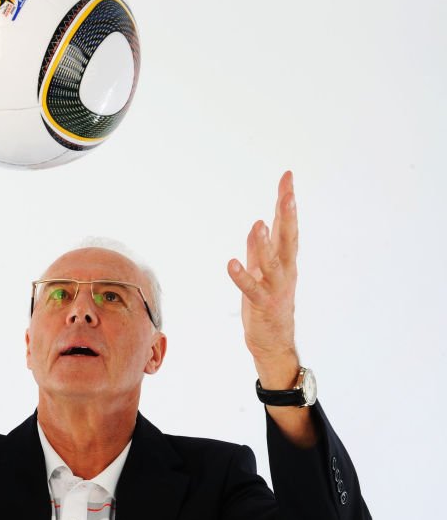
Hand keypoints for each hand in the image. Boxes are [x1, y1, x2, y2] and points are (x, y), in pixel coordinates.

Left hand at [227, 171, 298, 385]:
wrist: (273, 342)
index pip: (287, 225)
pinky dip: (242, 276)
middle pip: (288, 238)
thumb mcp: (262, 272)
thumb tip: (259, 225)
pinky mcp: (263, 304)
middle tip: (288, 192)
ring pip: (272, 262)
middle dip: (288, 215)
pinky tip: (231, 264)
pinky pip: (252, 288)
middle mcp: (285, 270)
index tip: (287, 176)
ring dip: (264, 244)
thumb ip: (259, 250)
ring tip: (258, 224)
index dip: (286, 201)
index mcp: (286, 260)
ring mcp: (276, 288)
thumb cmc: (268, 305)